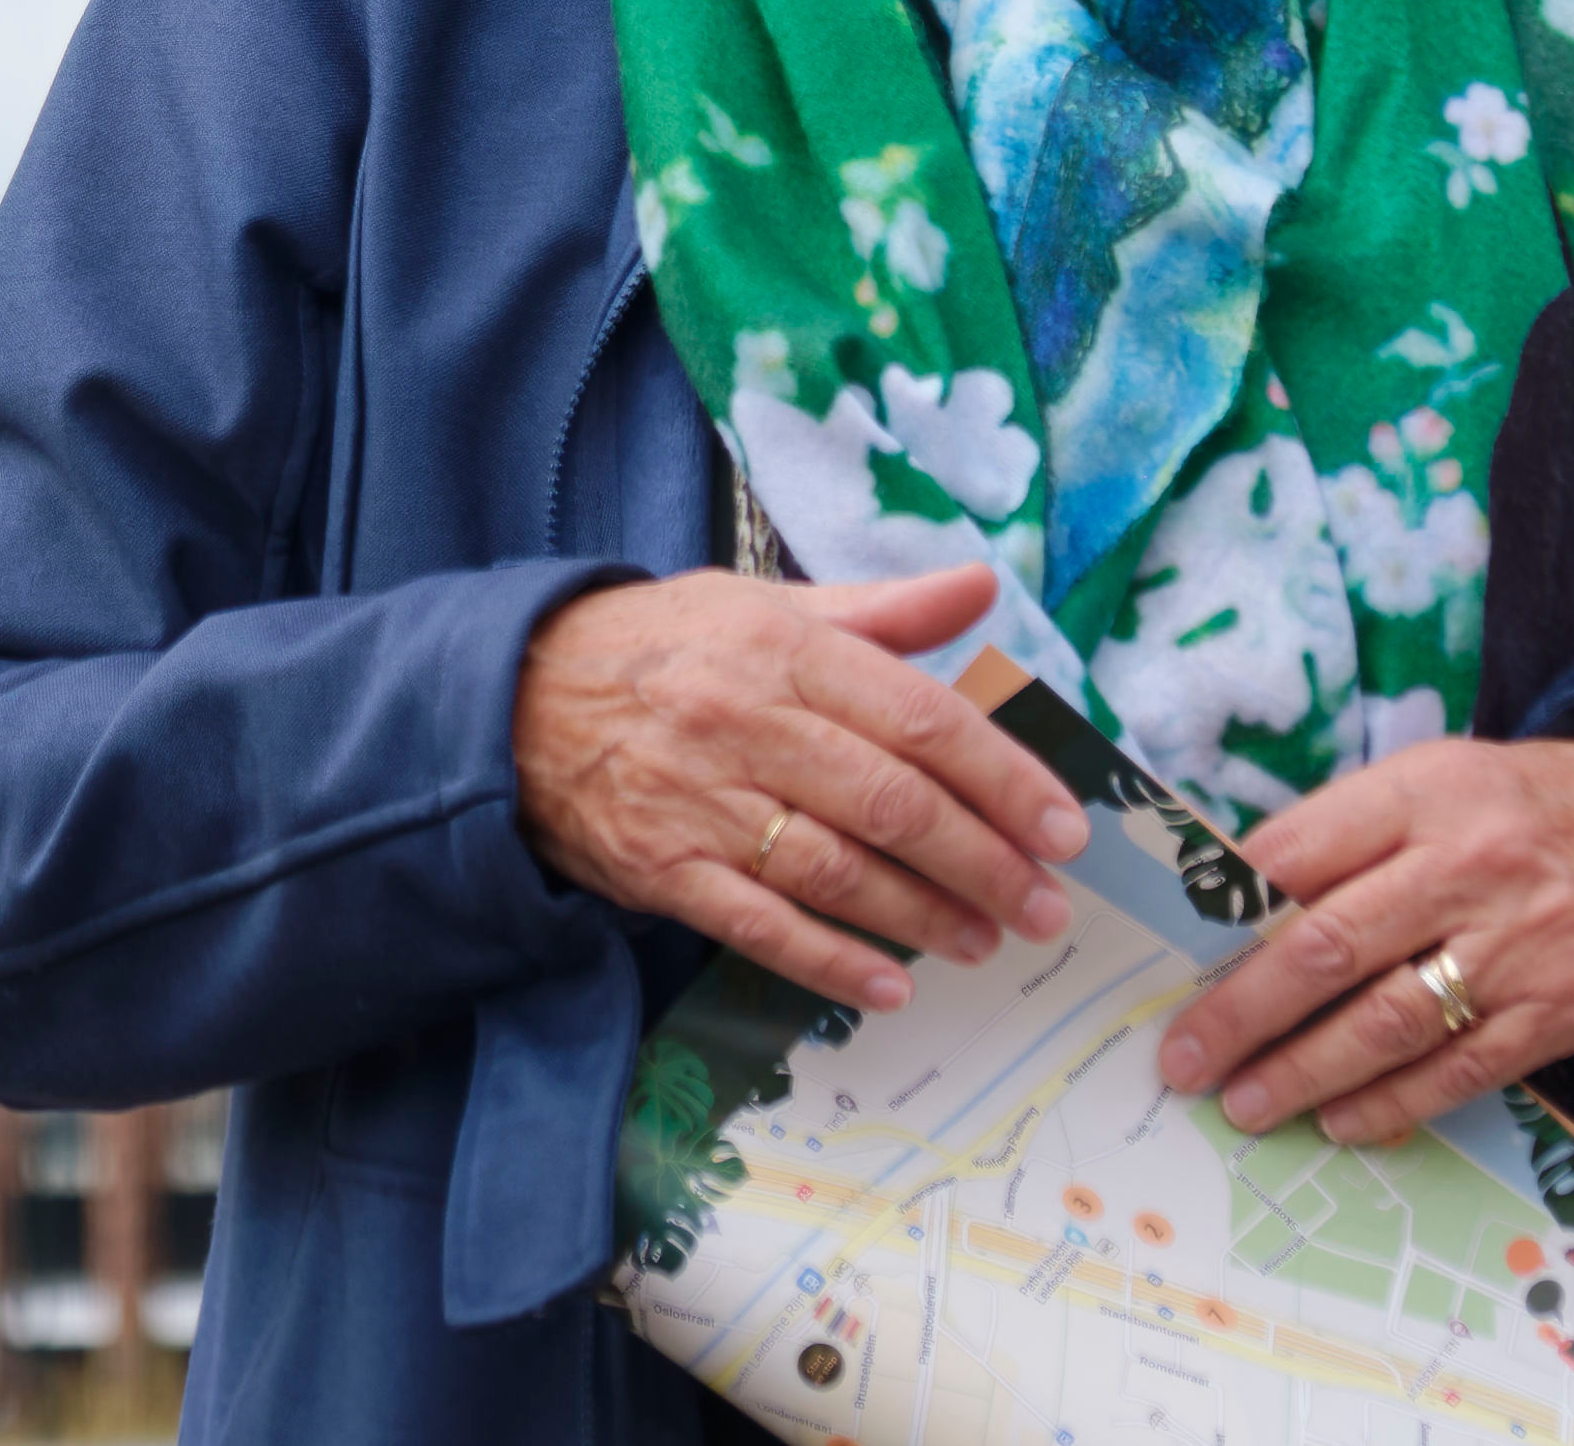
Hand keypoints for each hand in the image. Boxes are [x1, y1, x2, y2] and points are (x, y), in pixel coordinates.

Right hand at [511, 562, 1090, 1013]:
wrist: (510, 698)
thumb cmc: (659, 648)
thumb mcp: (760, 606)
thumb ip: (878, 610)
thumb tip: (980, 588)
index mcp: (782, 650)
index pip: (921, 716)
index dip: (1003, 777)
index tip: (1064, 827)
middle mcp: (746, 723)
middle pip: (893, 804)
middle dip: (986, 862)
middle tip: (1048, 907)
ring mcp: (702, 802)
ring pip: (838, 870)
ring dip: (925, 916)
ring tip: (987, 941)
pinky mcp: (662, 868)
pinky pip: (762, 925)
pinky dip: (831, 961)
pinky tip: (889, 985)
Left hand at [1158, 734, 1573, 1145]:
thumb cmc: (1525, 810)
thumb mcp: (1436, 782)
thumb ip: (1345, 832)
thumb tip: (1235, 897)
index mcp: (1418, 797)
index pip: (1295, 851)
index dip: (1223, 909)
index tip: (1167, 957)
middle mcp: (1463, 868)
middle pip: (1326, 945)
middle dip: (1242, 1010)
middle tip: (1185, 1057)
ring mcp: (1514, 946)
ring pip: (1387, 1020)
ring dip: (1304, 1070)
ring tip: (1245, 1103)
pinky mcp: (1557, 1012)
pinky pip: (1459, 1069)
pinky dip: (1392, 1103)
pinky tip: (1338, 1121)